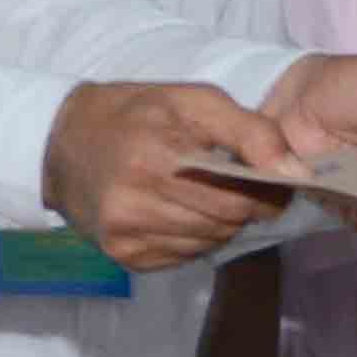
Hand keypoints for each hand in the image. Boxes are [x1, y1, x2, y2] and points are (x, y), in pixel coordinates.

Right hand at [41, 80, 287, 270]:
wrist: (61, 143)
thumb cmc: (136, 113)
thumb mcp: (194, 100)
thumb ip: (251, 132)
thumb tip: (296, 173)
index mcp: (156, 155)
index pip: (239, 196)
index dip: (266, 192)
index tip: (273, 180)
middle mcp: (136, 202)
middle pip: (227, 222)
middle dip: (247, 206)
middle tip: (244, 185)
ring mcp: (127, 234)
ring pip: (210, 243)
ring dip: (222, 222)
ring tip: (207, 194)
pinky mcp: (124, 256)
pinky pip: (185, 256)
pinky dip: (196, 236)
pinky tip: (181, 210)